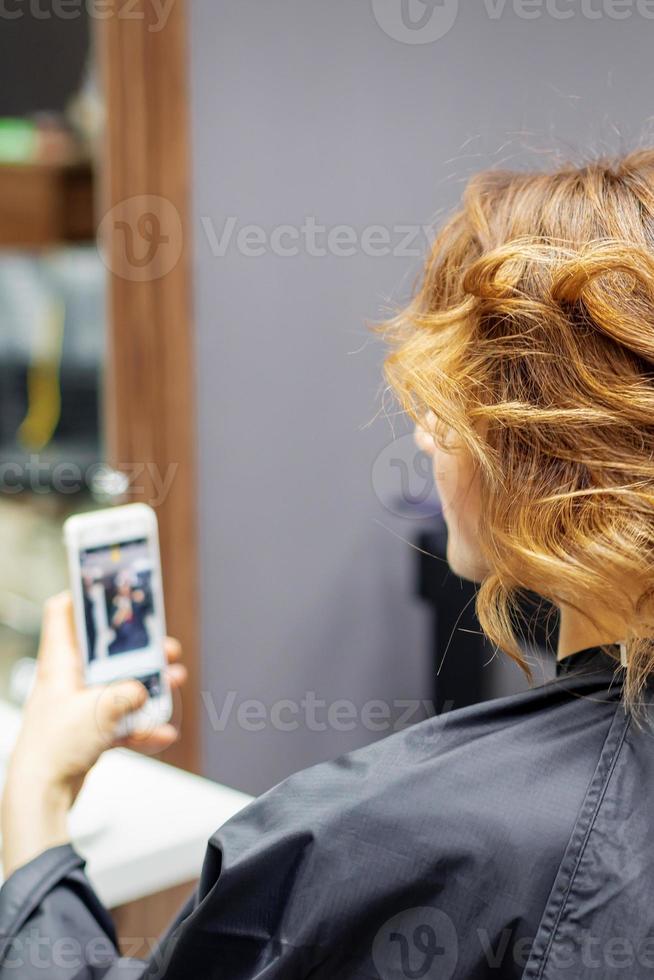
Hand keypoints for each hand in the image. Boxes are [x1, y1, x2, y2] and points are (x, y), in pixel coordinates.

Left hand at [1, 592, 186, 877]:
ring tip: (172, 683)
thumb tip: (144, 690)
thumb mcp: (101, 710)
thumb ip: (129, 693)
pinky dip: (142, 726)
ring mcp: (78, 706)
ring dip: (147, 686)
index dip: (83, 596)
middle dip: (138, 650)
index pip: (62, 614)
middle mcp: (68, 680)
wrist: (41, 795)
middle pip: (105, 652)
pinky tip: (163, 732)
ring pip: (118, 686)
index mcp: (60, 662)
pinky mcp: (87, 732)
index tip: (110, 589)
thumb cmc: (54, 748)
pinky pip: (121, 721)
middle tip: (163, 646)